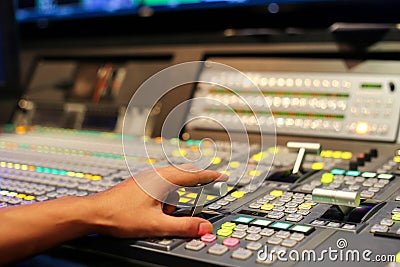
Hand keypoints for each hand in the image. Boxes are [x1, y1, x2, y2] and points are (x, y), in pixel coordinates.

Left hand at [87, 164, 227, 237]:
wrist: (94, 213)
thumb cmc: (120, 215)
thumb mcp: (156, 224)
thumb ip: (183, 226)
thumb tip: (203, 227)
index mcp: (163, 180)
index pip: (194, 175)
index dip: (211, 176)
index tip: (223, 176)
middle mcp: (155, 175)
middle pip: (184, 174)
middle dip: (195, 184)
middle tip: (205, 190)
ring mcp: (146, 178)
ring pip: (171, 183)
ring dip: (176, 197)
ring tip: (165, 215)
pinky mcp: (140, 185)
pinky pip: (161, 187)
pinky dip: (165, 198)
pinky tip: (156, 211)